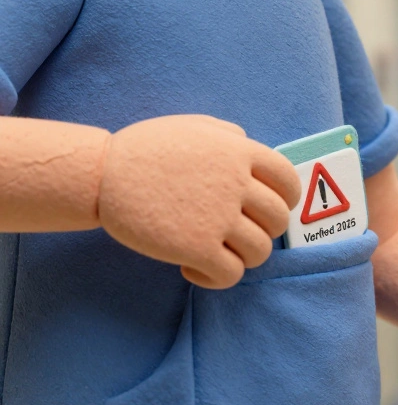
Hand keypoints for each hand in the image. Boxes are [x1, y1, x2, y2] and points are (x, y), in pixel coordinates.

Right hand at [98, 115, 300, 289]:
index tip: (268, 209)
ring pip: (260, 252)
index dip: (286, 200)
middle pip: (278, 220)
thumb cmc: (144, 149)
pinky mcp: (197, 248)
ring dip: (243, 256)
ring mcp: (219, 217)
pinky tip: (193, 267)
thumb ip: (228, 135)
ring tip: (216, 251)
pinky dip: (217, 277)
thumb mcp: (192, 127)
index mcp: (240, 152)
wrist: (101, 174)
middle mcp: (237, 184)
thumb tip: (249, 144)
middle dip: (264, 230)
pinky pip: (231, 275)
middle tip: (237, 232)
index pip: (289, 181)